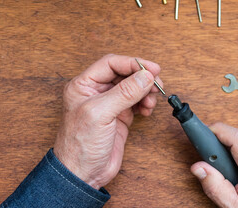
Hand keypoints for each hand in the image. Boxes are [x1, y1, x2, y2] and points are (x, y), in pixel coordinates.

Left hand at [54, 54, 162, 188]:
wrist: (83, 174)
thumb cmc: (80, 146)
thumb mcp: (100, 114)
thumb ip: (124, 93)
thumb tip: (145, 76)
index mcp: (84, 85)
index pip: (111, 64)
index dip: (133, 63)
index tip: (152, 69)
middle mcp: (97, 92)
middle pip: (124, 74)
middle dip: (142, 77)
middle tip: (157, 83)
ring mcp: (109, 104)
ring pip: (133, 87)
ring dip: (145, 91)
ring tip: (151, 100)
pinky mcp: (120, 116)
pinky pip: (136, 102)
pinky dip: (145, 103)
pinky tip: (147, 110)